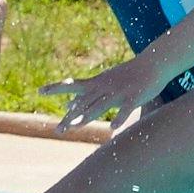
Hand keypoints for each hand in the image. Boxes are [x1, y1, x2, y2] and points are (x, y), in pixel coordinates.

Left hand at [42, 49, 175, 126]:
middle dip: (71, 116)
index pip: (72, 86)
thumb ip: (86, 95)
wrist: (153, 63)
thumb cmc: (128, 75)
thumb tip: (68, 105)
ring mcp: (119, 91)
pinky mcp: (135, 95)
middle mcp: (104, 87)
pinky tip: (113, 127)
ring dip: (88, 116)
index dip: (55, 88)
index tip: (39, 90)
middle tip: (59, 130)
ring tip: (77, 126)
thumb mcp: (103, 83)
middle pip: (84, 103)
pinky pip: (126, 108)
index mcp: (96, 83)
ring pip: (101, 105)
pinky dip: (119, 117)